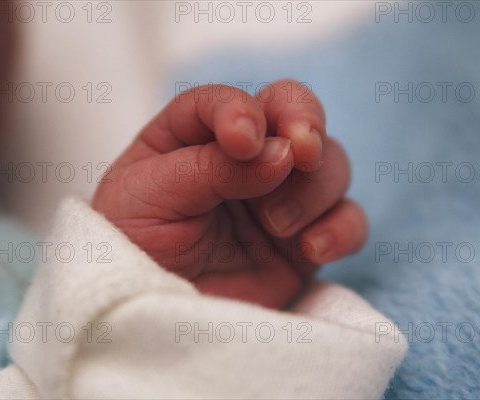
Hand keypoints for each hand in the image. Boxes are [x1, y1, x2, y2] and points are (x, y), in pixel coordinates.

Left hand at [92, 80, 367, 307]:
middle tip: (301, 152)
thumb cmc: (132, 246)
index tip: (242, 140)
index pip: (229, 101)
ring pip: (331, 165)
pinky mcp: (303, 241)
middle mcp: (245, 161)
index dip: (241, 111)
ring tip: (275, 225)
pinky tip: (311, 249)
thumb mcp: (150, 195)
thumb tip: (280, 153)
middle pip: (295, 115)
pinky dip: (341, 229)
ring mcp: (279, 199)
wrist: (147, 316)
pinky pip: (347, 221)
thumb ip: (210, 167)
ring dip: (312, 188)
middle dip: (305, 124)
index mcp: (195, 136)